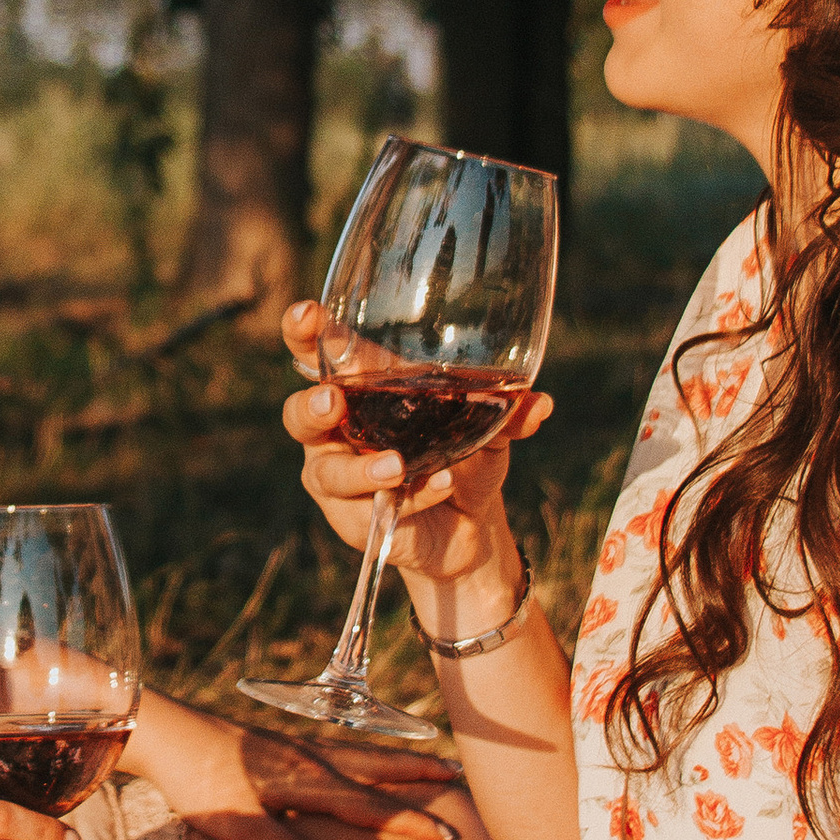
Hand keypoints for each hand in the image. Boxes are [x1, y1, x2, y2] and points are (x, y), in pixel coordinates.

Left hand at [123, 688, 464, 839]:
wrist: (166, 734)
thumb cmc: (199, 784)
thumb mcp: (241, 829)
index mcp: (307, 782)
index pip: (370, 807)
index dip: (410, 823)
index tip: (451, 836)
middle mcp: (310, 760)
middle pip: (377, 768)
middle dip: (419, 775)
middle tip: (461, 776)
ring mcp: (296, 747)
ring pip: (361, 754)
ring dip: (398, 760)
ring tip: (431, 761)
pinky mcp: (279, 743)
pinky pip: (340, 747)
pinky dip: (366, 752)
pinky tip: (363, 757)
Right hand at [277, 297, 552, 590]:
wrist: (470, 525)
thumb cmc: (464, 454)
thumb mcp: (489, 428)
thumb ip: (508, 412)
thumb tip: (540, 403)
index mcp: (360, 389)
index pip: (318, 352)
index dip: (302, 332)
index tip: (305, 315)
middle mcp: (337, 431)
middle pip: (299, 414)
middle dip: (312, 406)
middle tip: (334, 403)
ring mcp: (338, 477)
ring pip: (327, 472)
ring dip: (361, 469)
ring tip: (397, 466)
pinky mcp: (352, 520)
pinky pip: (369, 509)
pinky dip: (412, 495)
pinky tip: (440, 485)